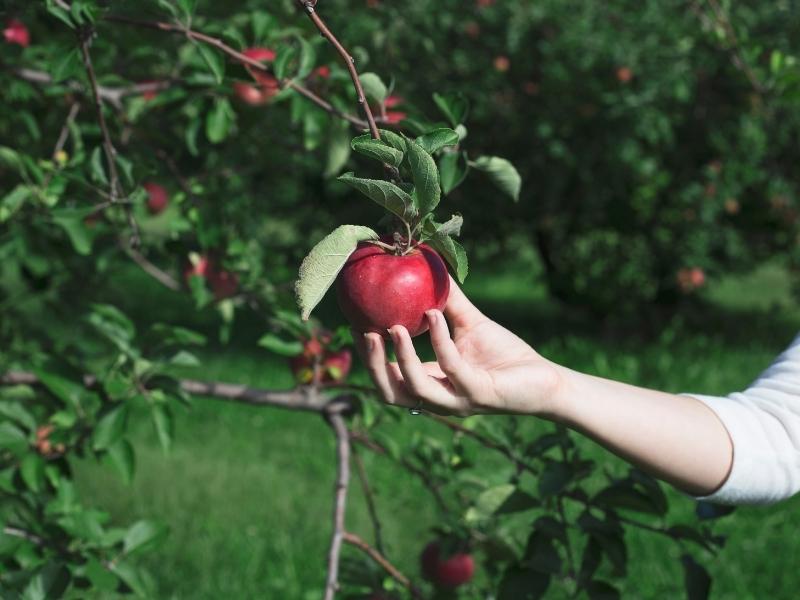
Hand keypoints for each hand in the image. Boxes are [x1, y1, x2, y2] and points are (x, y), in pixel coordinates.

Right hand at [354, 279, 563, 416]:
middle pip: (392, 393)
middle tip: (364, 331)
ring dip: (400, 357)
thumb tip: (427, 266)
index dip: (368, 359)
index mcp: (432, 386)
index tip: (356, 325)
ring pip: (416, 388)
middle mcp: (439, 399)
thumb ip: (446, 302)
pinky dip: (439, 339)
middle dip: (373, 365)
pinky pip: (451, 366)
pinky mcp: (479, 394)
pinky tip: (434, 315)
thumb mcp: (469, 323)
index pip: (389, 381)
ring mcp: (458, 400)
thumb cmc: (506, 355)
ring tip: (393, 327)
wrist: (544, 378)